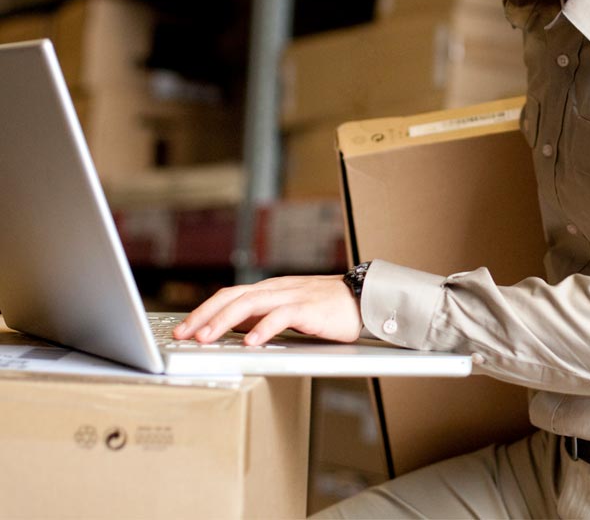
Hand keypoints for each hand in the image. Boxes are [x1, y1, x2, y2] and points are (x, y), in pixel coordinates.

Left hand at [172, 275, 362, 346]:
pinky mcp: (309, 307)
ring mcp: (292, 296)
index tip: (183, 329)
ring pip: (251, 303)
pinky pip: (282, 315)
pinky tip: (251, 341)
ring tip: (207, 338)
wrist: (363, 298)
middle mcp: (277, 289)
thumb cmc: (327, 309)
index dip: (204, 311)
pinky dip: (264, 327)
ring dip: (225, 321)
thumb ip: (264, 316)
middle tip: (184, 335)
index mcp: (270, 289)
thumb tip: (233, 331)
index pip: (229, 295)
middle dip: (204, 315)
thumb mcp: (289, 310)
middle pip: (233, 296)